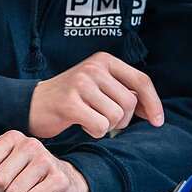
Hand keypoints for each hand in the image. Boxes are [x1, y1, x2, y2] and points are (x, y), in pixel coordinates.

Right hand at [29, 52, 163, 138]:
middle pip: (130, 102)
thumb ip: (125, 93)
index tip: (158, 121)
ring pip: (116, 116)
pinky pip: (101, 127)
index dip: (154, 103)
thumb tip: (154, 111)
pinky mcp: (70, 103)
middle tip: (106, 120)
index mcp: (104, 60)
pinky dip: (95, 132)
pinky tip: (83, 124)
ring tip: (91, 119)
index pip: (141, 81)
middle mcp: (93, 68)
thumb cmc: (71, 98)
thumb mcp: (99, 86)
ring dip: (107, 126)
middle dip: (123, 119)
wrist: (33, 103)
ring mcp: (80, 84)